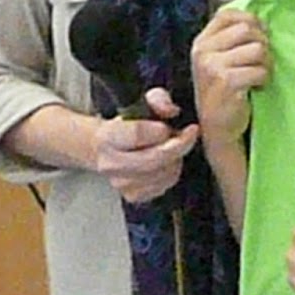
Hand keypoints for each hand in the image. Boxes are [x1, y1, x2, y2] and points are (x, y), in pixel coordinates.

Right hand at [91, 86, 197, 203]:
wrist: (108, 148)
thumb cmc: (129, 124)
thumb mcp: (143, 102)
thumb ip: (159, 99)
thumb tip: (172, 111)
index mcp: (107, 136)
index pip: (137, 134)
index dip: (161, 129)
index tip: (171, 125)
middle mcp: (109, 163)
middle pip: (154, 159)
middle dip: (178, 145)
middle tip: (187, 135)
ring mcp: (120, 183)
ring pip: (163, 173)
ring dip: (176, 158)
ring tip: (171, 147)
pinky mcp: (133, 195)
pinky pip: (164, 185)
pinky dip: (172, 172)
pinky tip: (167, 162)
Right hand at [191, 9, 269, 145]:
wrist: (218, 128)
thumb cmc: (226, 91)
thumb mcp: (221, 60)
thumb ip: (233, 39)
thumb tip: (263, 21)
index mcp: (202, 41)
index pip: (229, 14)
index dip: (251, 22)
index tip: (259, 38)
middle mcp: (203, 50)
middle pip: (247, 28)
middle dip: (263, 44)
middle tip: (261, 62)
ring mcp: (212, 66)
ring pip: (258, 48)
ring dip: (266, 64)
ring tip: (259, 76)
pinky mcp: (226, 81)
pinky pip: (260, 70)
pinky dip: (264, 79)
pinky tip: (256, 87)